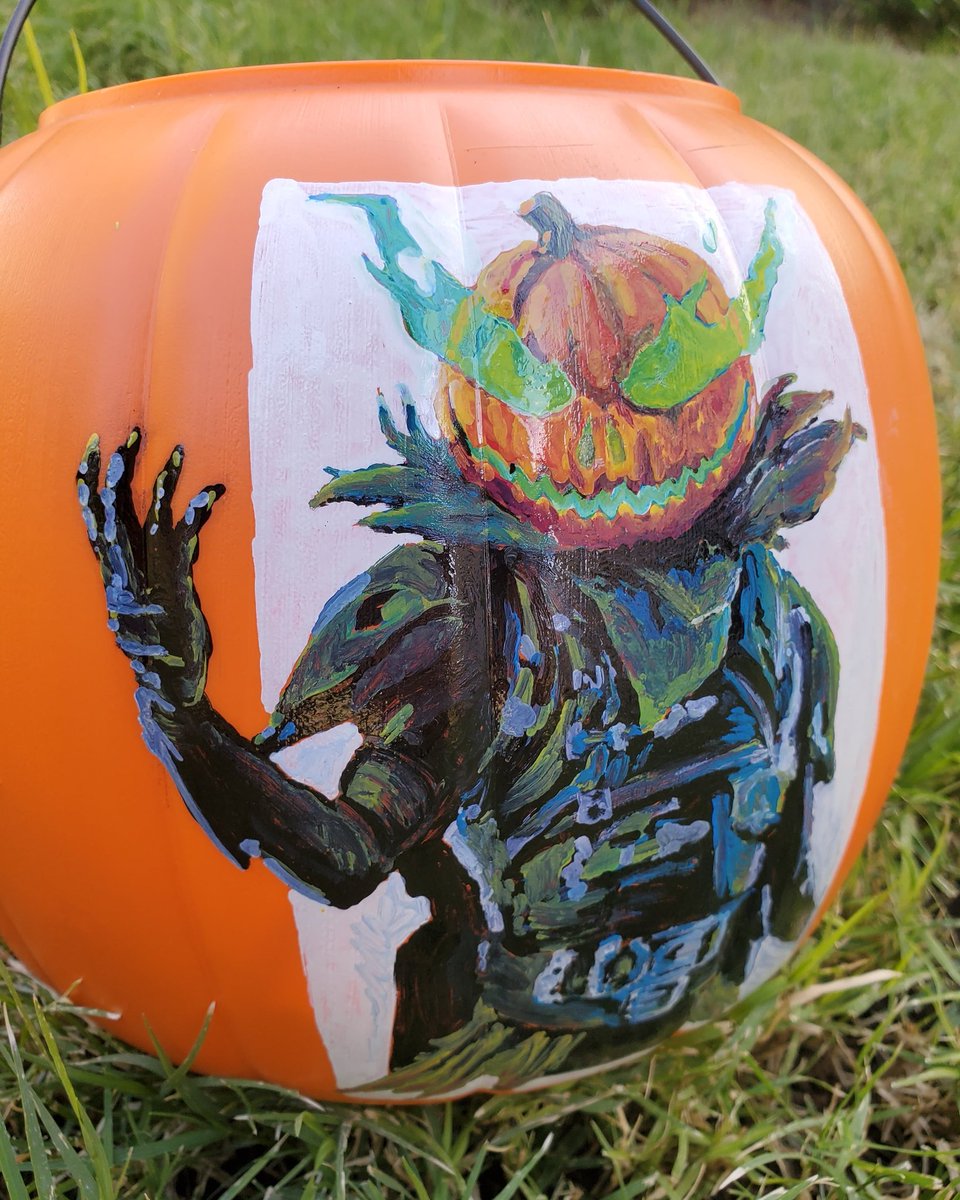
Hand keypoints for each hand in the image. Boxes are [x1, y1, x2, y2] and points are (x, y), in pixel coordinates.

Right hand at [76, 429, 223, 710]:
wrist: (169, 695)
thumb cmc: (167, 649)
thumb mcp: (164, 599)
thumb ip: (170, 560)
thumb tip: (184, 522)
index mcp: (115, 577)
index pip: (97, 521)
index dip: (91, 483)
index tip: (95, 447)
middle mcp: (122, 578)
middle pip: (113, 511)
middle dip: (119, 467)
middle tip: (127, 431)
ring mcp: (145, 585)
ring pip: (147, 519)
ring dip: (162, 479)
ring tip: (176, 448)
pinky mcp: (172, 593)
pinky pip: (182, 544)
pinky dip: (196, 513)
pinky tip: (211, 490)